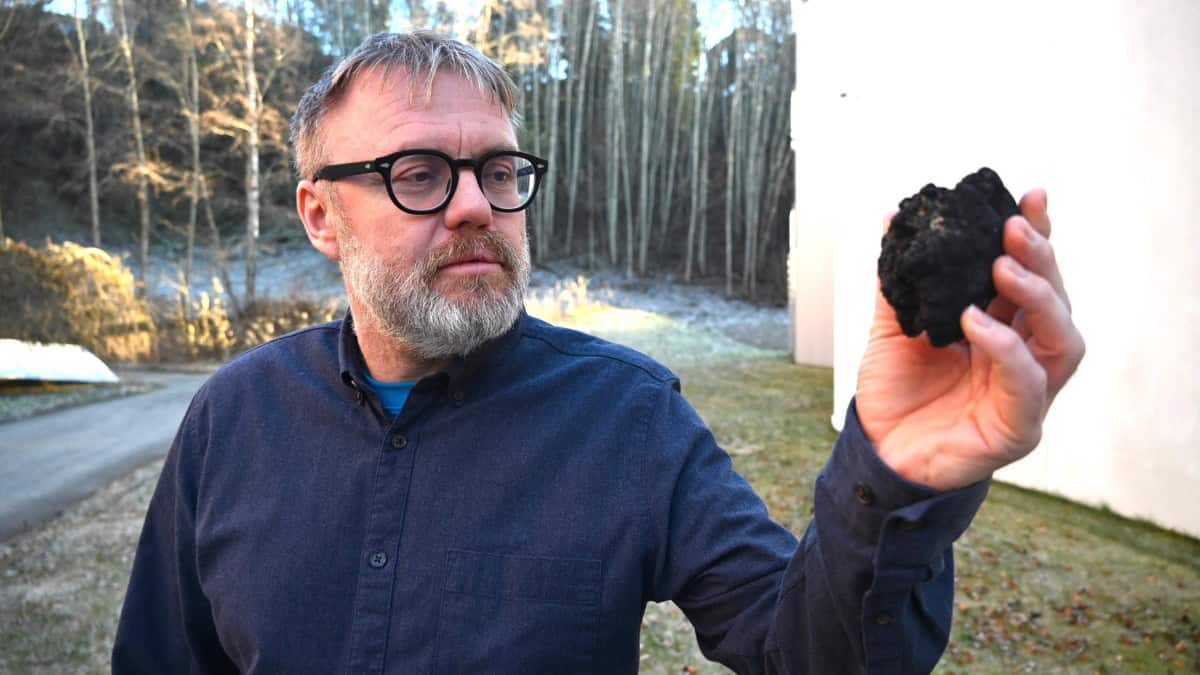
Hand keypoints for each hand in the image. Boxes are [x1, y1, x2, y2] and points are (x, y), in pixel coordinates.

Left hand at [855, 189, 1085, 490]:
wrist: (875, 452)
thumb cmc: (894, 393)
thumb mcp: (891, 327)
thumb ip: (897, 279)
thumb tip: (893, 219)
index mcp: (1003, 329)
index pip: (1031, 278)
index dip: (1037, 237)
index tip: (1030, 196)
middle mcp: (1024, 359)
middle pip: (1056, 303)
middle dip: (1040, 260)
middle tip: (1012, 228)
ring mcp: (1026, 395)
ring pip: (1061, 342)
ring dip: (1036, 299)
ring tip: (1001, 270)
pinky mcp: (1016, 431)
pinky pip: (1028, 388)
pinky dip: (1006, 350)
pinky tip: (977, 323)